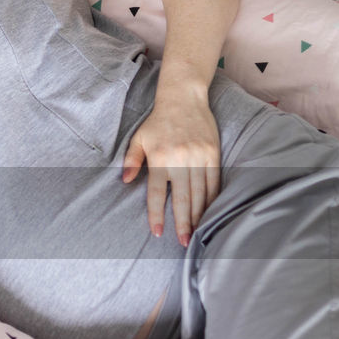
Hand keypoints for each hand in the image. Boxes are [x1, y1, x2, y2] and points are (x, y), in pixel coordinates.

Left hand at [121, 90, 220, 247]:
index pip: (157, 193)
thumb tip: (125, 181)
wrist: (183, 97)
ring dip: (198, 214)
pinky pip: (214, 181)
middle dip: (182, 222)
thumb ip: (132, 160)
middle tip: (183, 241)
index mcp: (159, 157)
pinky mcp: (212, 153)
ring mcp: (198, 156)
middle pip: (182, 197)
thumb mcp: (139, 138)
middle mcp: (180, 159)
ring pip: (200, 192)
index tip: (158, 232)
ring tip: (196, 232)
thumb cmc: (157, 121)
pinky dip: (212, 198)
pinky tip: (210, 212)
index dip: (157, 214)